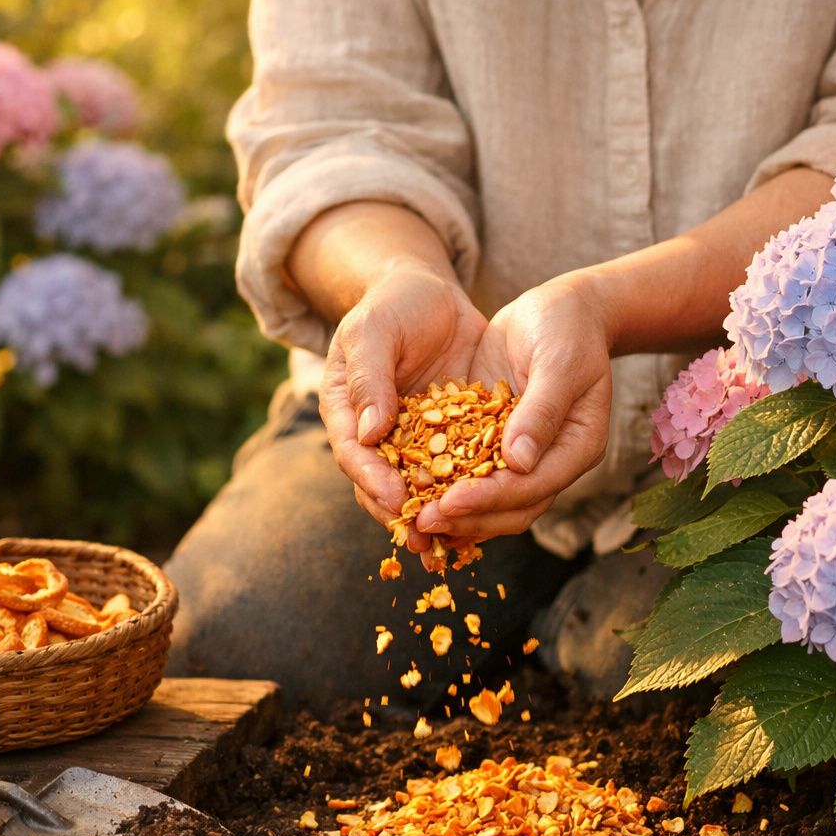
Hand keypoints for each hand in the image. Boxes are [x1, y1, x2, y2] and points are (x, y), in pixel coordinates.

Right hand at [319, 260, 487, 552]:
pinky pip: (456, 472)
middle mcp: (375, 435)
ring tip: (456, 543)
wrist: (430, 293)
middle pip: (382, 484)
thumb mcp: (375, 331)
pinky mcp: (448, 438)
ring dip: (436, 516)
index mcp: (346, 412)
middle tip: (426, 542)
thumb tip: (368, 434)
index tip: (397, 500)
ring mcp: (412, 440)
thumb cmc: (393, 305)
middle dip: (404, 514)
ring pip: (419, 487)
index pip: (354, 455)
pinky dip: (467, 494)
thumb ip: (370, 378)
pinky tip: (490, 514)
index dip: (373, 481)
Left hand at [414, 273, 613, 542]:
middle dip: (467, 517)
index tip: (449, 503)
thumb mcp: (559, 361)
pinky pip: (469, 472)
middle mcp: (550, 460)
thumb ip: (541, 410)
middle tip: (421, 522)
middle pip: (511, 508)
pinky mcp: (495, 441)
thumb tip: (518, 463)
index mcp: (578, 447)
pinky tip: (408, 490)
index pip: (532, 488)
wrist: (560, 308)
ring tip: (411, 519)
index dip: (491, 499)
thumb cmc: (567, 327)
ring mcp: (523, 454)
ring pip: (489, 500)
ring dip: (453, 513)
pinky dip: (444, 485)